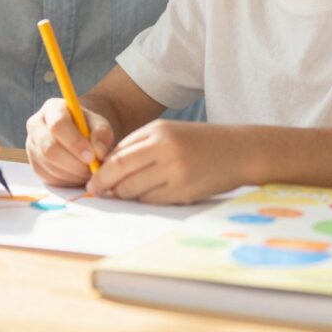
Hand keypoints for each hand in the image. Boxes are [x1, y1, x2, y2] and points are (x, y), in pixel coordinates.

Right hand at [26, 98, 114, 186]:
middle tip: (92, 170)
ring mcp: (32, 145)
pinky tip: (79, 175)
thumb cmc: (89, 128)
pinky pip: (49, 177)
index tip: (91, 157)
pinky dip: (67, 180)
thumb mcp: (100, 125)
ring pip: (49, 165)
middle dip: (74, 164)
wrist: (80, 135)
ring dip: (73, 174)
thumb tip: (98, 152)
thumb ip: (101, 134)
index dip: (74, 143)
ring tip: (89, 172)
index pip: (58, 125)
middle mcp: (36, 125)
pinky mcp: (34, 164)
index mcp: (52, 108)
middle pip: (50, 148)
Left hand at [86, 121, 243, 204]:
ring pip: (133, 189)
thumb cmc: (199, 142)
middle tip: (96, 193)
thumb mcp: (169, 133)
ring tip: (125, 194)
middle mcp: (164, 148)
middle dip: (104, 184)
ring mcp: (175, 170)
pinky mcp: (184, 190)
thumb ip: (140, 147)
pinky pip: (152, 200)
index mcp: (158, 130)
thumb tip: (109, 170)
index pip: (118, 152)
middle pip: (120, 170)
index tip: (93, 180)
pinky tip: (150, 196)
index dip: (101, 169)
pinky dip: (145, 201)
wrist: (239, 151)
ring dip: (124, 195)